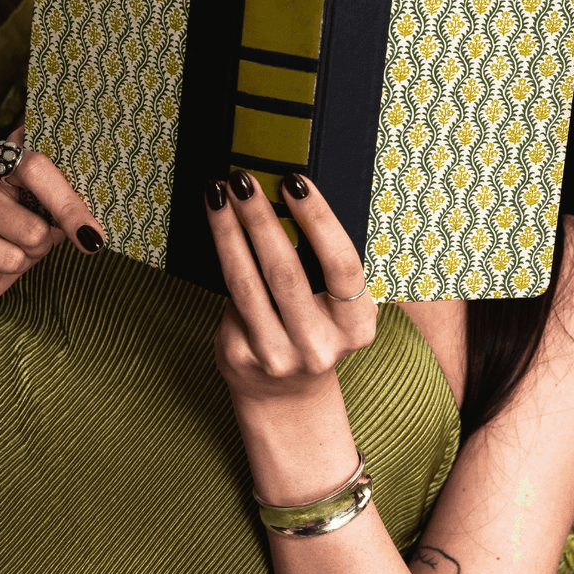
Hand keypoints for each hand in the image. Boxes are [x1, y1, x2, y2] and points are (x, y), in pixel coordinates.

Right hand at [0, 127, 105, 305]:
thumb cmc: (21, 236)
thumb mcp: (50, 212)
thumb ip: (68, 202)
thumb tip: (95, 223)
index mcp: (10, 150)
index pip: (44, 141)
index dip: (71, 155)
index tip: (98, 179)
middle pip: (38, 171)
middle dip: (71, 209)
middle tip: (93, 239)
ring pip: (32, 229)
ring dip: (38, 247)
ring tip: (20, 245)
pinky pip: (12, 257)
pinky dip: (17, 265)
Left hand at [207, 170, 377, 408]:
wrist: (287, 394)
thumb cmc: (316, 329)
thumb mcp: (338, 307)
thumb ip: (322, 266)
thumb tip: (287, 197)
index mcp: (356, 327)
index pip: (342, 266)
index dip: (318, 221)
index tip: (295, 182)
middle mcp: (319, 346)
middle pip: (286, 272)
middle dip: (261, 219)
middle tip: (243, 179)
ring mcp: (276, 356)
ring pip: (245, 282)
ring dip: (227, 231)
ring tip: (217, 193)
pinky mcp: (240, 357)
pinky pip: (229, 298)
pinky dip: (224, 259)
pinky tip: (219, 230)